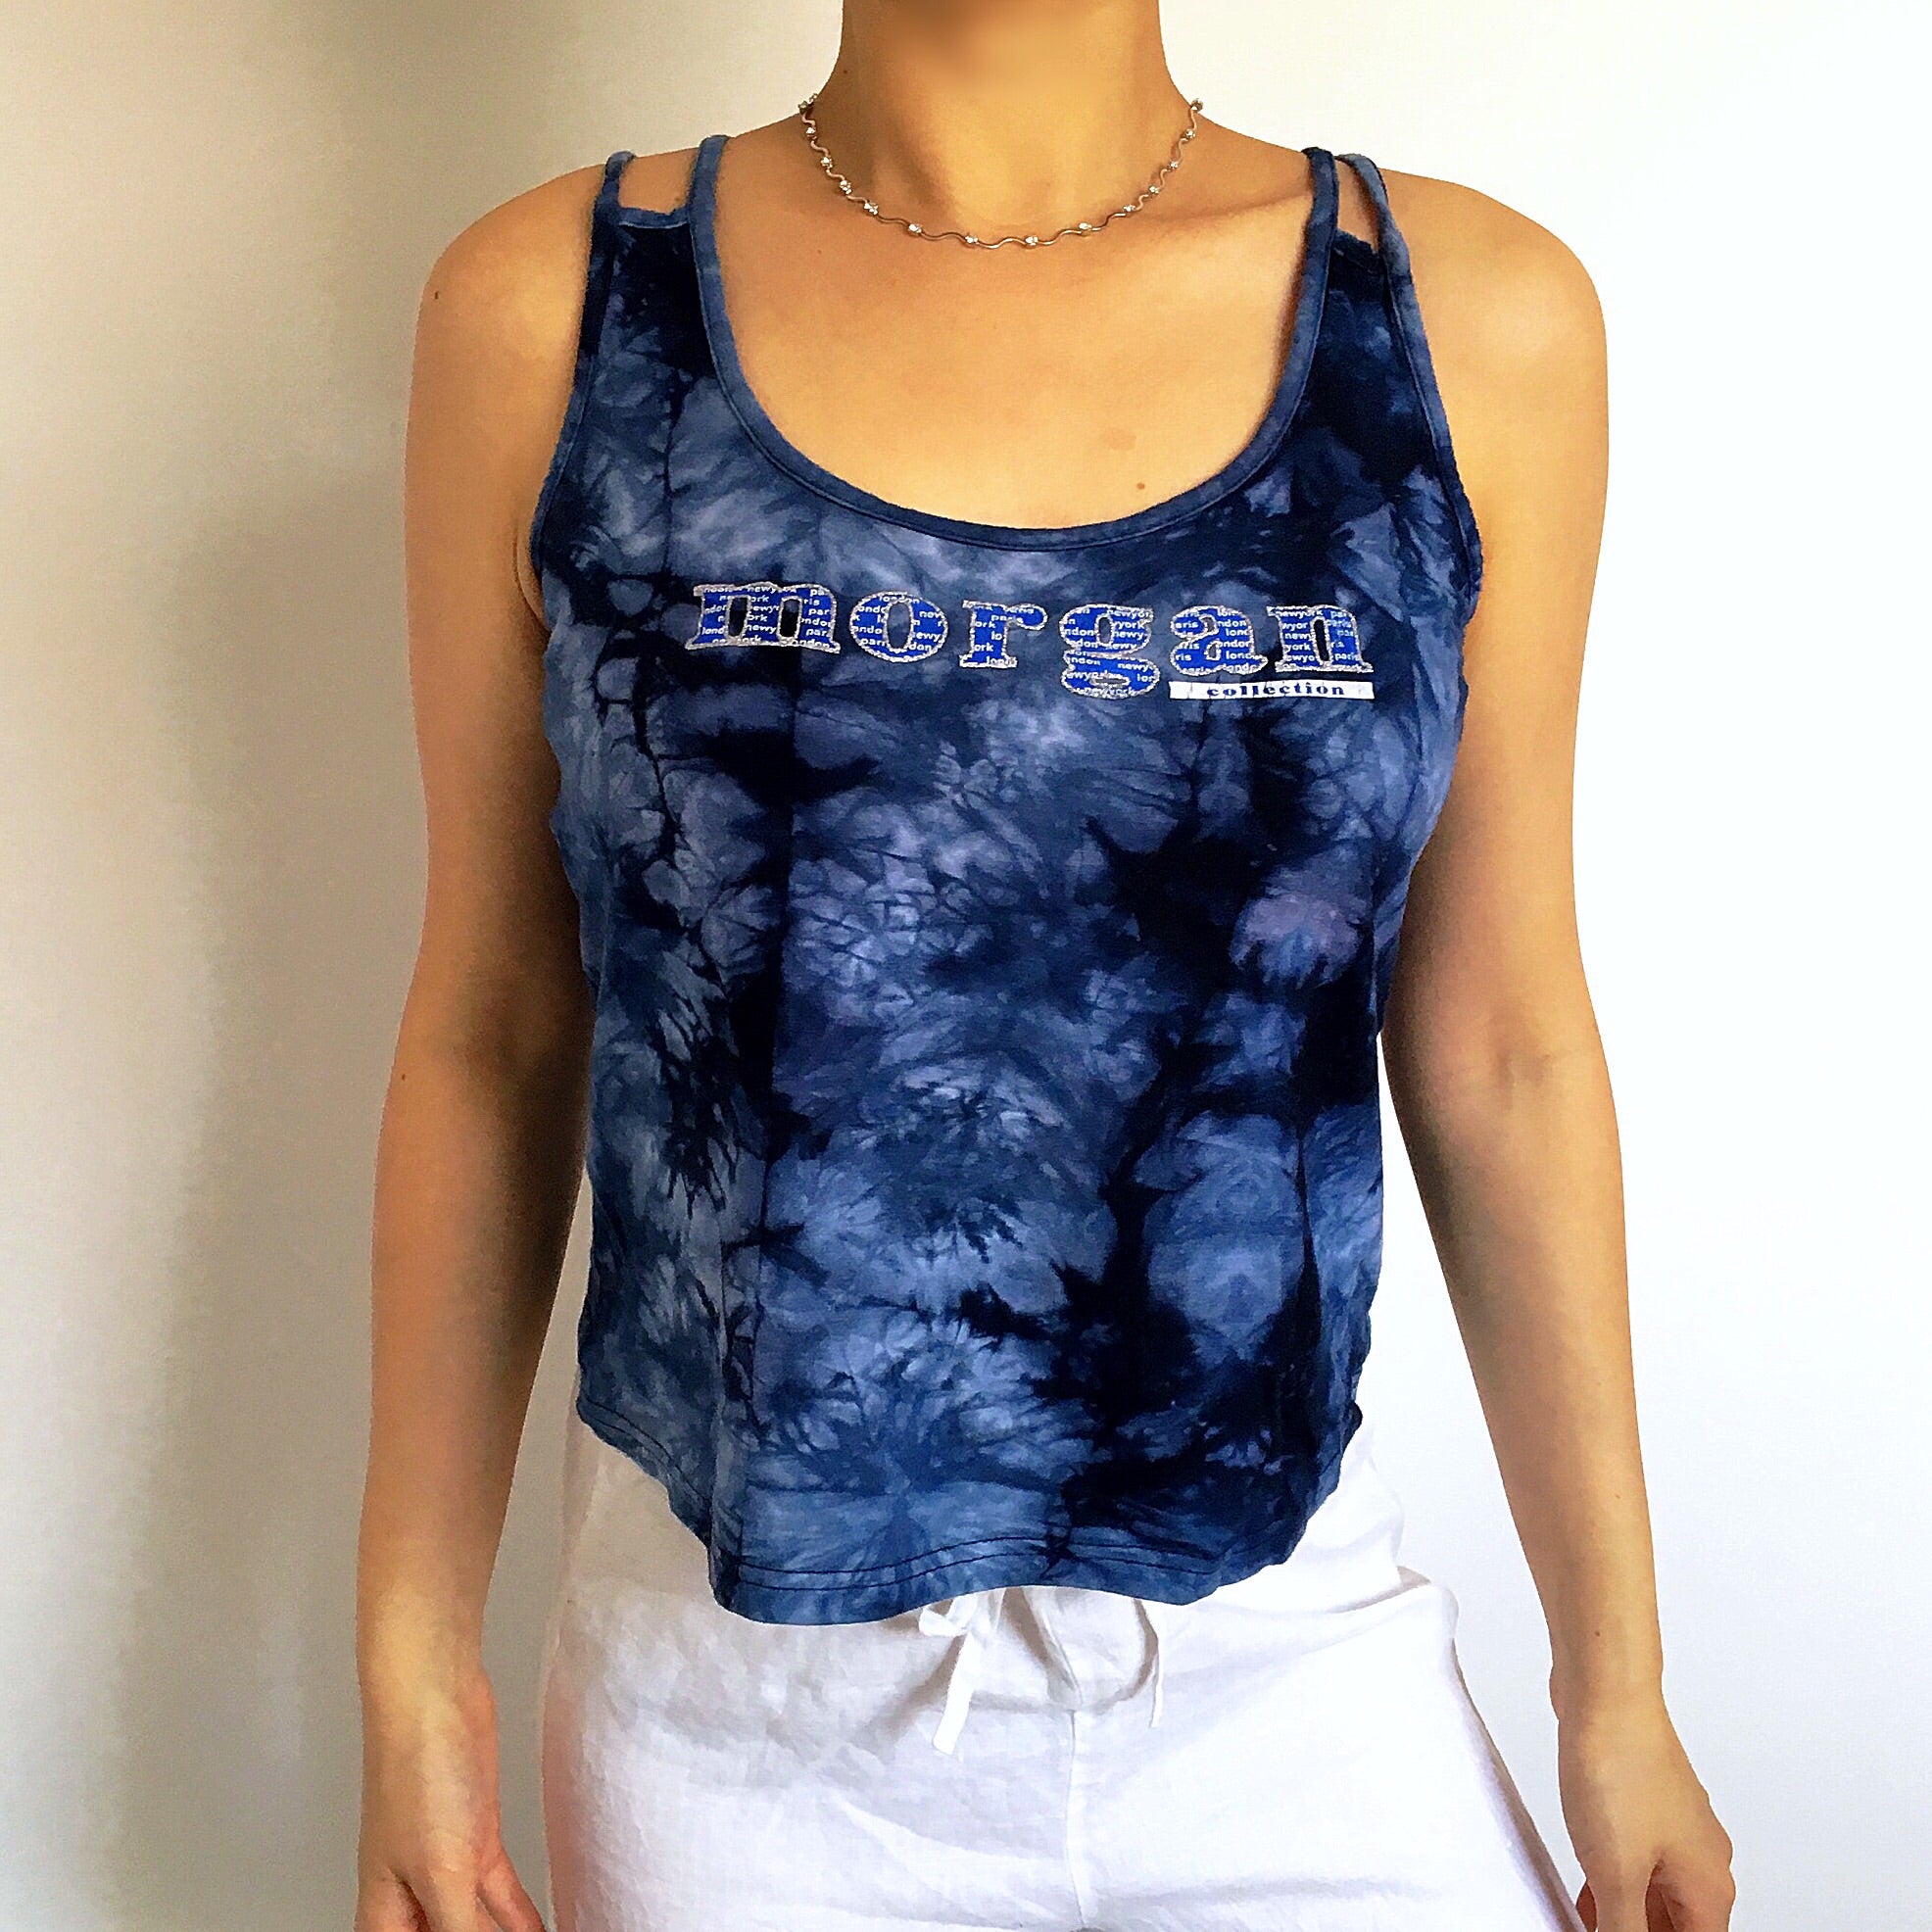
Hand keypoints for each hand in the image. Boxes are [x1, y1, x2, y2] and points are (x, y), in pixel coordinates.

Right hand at [357, 1659, 546, 1931]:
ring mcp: (448, 1863)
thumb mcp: (442, 1870)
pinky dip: (519, 1917)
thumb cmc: (418, 1775)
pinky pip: (498, 1894)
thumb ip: (458, 1930)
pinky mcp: (478, 1836)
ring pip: (474, 1924)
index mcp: (384, 1911)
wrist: (434, 1697)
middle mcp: (412, 1893)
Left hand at [1558, 1694, 1733, 1931]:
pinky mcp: (1642, 1805)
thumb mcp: (1615, 1873)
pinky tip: (1585, 1896)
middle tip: (1598, 1930)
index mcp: (1709, 1887)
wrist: (1604, 1692)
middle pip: (1676, 1928)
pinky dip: (1614, 1886)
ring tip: (1587, 1924)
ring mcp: (1673, 1829)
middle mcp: (1701, 1859)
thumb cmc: (1619, 1764)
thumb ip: (1624, 1930)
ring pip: (1654, 1898)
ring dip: (1624, 1916)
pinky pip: (1633, 1862)